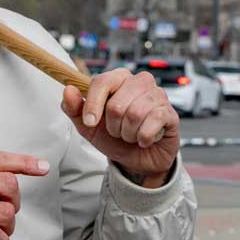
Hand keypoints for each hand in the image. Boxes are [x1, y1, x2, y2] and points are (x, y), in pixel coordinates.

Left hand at [61, 69, 178, 185]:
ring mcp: (158, 96)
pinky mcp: (170, 113)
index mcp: (118, 79)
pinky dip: (143, 138)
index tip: (89, 122)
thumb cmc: (114, 138)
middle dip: (113, 126)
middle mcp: (140, 82)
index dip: (93, 104)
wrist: (137, 160)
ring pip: (135, 114)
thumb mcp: (88, 126)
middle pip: (117, 103)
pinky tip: (145, 139)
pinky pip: (153, 123)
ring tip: (131, 135)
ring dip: (128, 134)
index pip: (102, 81)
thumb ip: (74, 108)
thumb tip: (68, 89)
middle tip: (118, 131)